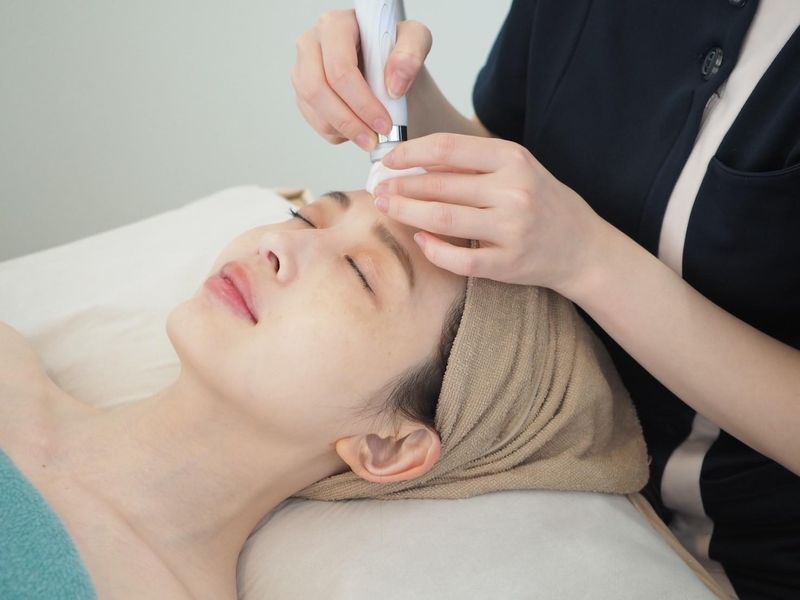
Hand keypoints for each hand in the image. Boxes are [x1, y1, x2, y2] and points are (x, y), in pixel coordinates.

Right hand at [291, 10, 431, 150]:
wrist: (390, 69)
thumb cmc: (397, 52)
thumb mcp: (415, 41)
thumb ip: (410, 55)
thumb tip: (394, 85)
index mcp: (336, 25)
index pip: (339, 66)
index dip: (361, 101)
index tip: (385, 122)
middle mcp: (312, 43)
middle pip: (317, 89)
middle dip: (350, 121)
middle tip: (375, 138)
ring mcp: (303, 70)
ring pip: (315, 109)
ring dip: (345, 131)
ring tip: (371, 137)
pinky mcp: (304, 94)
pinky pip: (316, 122)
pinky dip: (339, 133)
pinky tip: (359, 129)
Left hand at [374, 133, 607, 294]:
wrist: (582, 246)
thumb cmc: (541, 202)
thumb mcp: (515, 169)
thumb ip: (472, 163)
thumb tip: (416, 161)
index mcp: (513, 159)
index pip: (449, 149)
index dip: (410, 153)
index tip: (389, 160)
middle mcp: (514, 191)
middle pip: (440, 186)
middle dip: (400, 187)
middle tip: (377, 189)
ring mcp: (511, 230)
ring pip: (443, 220)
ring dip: (406, 214)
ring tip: (385, 209)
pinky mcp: (507, 264)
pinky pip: (459, 260)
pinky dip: (433, 250)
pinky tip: (419, 240)